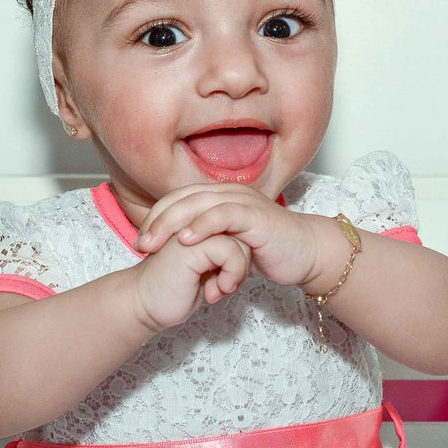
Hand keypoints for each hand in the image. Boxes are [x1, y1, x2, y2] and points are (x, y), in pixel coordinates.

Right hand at [131, 233, 251, 332]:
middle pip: (241, 233)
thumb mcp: (205, 268)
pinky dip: (230, 275)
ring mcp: (192, 229)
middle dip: (240, 264)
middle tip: (222, 287)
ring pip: (239, 242)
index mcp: (195, 222)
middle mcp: (193, 220)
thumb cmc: (175, 290)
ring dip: (236, 272)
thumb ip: (221, 251)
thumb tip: (251, 247)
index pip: (236, 228)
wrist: (145, 305)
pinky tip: (212, 293)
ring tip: (216, 290)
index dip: (238, 257)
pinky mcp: (193, 244)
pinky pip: (231, 252)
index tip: (224, 281)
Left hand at [134, 184, 320, 288]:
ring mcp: (243, 201)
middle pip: (183, 199)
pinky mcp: (256, 215)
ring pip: (199, 203)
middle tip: (140, 244)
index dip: (156, 217)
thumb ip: (208, 240)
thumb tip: (179, 250)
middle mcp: (229, 193)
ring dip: (172, 223)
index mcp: (220, 196)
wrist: (306, 254)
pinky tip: (186, 239)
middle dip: (157, 221)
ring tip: (154, 243)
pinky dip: (203, 225)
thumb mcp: (229, 244)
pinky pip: (224, 215)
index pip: (179, 199)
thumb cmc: (268, 250)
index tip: (140, 241)